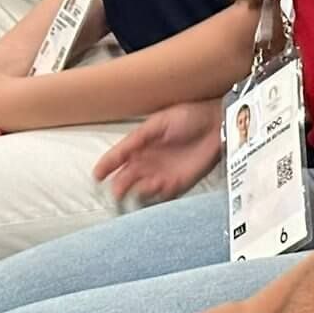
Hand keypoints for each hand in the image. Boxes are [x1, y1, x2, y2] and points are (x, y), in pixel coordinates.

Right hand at [93, 99, 223, 203]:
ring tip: (140, 186)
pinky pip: (160, 195)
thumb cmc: (189, 116)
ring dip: (136, 190)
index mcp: (141, 144)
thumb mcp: (159, 122)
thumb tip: (122, 151)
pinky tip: (155, 187)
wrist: (216, 123)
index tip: (97, 175)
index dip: (106, 165)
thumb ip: (140, 137)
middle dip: (119, 185)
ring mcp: (161, 174)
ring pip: (140, 188)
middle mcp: (148, 161)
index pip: (118, 157)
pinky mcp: (177, 184)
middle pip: (126, 177)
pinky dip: (154, 195)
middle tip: (116, 190)